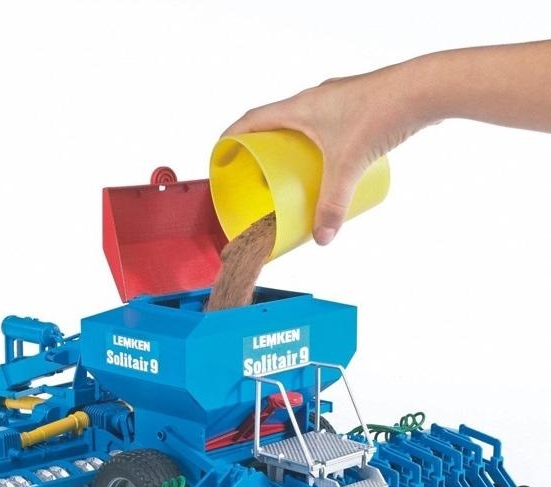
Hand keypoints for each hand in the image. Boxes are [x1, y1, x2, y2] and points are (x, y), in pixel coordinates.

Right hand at [223, 63, 430, 244]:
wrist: (426, 89)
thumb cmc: (384, 112)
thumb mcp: (349, 166)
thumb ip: (333, 204)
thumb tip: (323, 237)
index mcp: (301, 106)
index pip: (254, 118)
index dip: (233, 136)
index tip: (222, 151)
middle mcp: (316, 100)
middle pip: (275, 122)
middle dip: (261, 147)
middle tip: (257, 172)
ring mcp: (337, 101)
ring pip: (302, 124)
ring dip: (290, 146)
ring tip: (289, 173)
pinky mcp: (357, 107)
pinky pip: (324, 126)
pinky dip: (316, 145)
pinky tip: (327, 163)